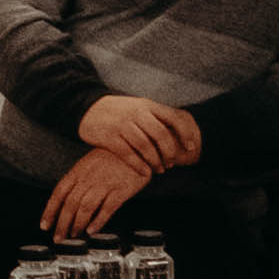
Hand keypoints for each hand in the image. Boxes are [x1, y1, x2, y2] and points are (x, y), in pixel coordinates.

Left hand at [41, 145, 149, 237]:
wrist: (137, 145)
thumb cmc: (113, 155)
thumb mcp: (90, 162)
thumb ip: (79, 179)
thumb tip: (66, 200)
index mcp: (79, 171)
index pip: (59, 193)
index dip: (50, 211)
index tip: (45, 225)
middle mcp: (89, 177)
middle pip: (70, 204)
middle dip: (62, 224)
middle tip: (58, 238)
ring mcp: (105, 183)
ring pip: (86, 207)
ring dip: (78, 224)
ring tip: (74, 235)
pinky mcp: (122, 189)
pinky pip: (108, 208)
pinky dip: (98, 221)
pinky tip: (92, 230)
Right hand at [79, 94, 199, 175]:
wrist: (87, 108)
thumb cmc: (119, 111)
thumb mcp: (138, 106)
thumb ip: (156, 116)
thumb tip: (180, 130)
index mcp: (147, 105)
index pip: (173, 118)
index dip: (185, 134)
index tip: (191, 147)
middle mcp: (136, 113)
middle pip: (160, 135)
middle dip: (169, 152)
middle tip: (172, 163)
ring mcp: (122, 124)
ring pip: (145, 146)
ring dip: (155, 161)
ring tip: (160, 170)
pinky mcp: (109, 137)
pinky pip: (128, 154)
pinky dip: (139, 165)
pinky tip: (145, 172)